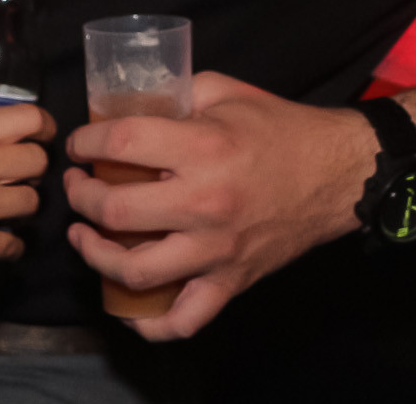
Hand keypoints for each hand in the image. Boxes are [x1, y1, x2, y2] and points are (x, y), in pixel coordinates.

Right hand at [0, 104, 53, 293]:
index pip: (28, 118)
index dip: (43, 128)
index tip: (43, 139)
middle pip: (38, 160)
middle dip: (33, 171)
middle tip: (18, 180)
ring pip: (32, 202)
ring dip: (21, 210)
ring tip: (1, 214)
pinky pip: (14, 245)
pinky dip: (9, 248)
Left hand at [62, 72, 373, 340]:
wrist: (337, 173)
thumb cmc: (281, 128)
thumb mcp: (226, 92)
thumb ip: (176, 95)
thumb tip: (131, 106)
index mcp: (203, 148)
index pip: (122, 145)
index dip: (87, 143)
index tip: (79, 146)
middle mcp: (205, 203)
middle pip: (116, 212)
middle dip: (82, 198)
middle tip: (78, 185)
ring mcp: (217, 250)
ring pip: (136, 272)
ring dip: (96, 256)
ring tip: (85, 237)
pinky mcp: (231, 281)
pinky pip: (184, 320)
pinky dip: (150, 324)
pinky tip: (129, 306)